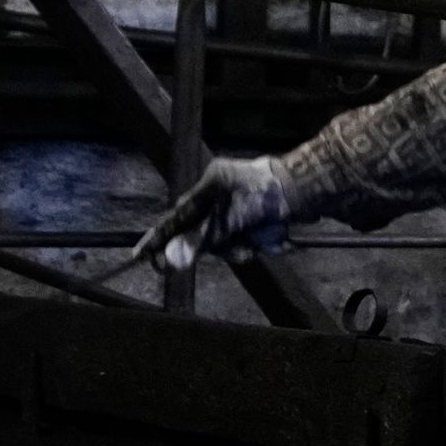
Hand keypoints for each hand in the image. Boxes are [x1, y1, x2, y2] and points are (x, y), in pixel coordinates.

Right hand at [134, 154, 297, 272]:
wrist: (308, 191)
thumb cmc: (269, 196)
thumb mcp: (232, 219)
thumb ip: (201, 240)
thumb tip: (172, 259)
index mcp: (209, 186)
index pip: (176, 218)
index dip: (157, 239)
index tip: (137, 257)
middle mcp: (219, 196)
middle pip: (204, 236)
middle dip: (224, 245)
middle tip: (243, 244)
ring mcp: (236, 208)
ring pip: (227, 244)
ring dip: (245, 247)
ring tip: (264, 237)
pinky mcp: (253, 220)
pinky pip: (245, 242)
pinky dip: (259, 243)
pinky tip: (275, 235)